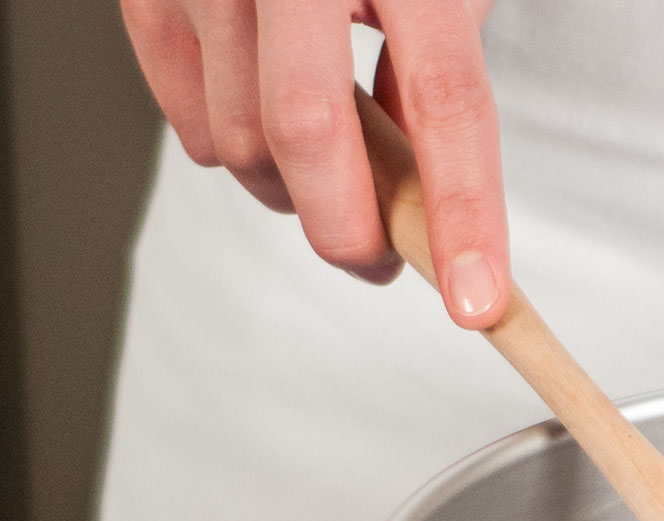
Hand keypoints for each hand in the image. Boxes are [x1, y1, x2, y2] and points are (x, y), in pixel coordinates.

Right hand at [121, 0, 507, 325]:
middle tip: (384, 262)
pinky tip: (266, 125)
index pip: (445, 103)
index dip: (464, 215)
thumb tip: (422, 195)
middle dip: (348, 232)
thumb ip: (437, 73)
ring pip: (238, 143)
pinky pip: (185, 120)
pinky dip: (231, 154)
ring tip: (328, 176)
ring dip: (290, 195)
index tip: (478, 304)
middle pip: (308, 137)